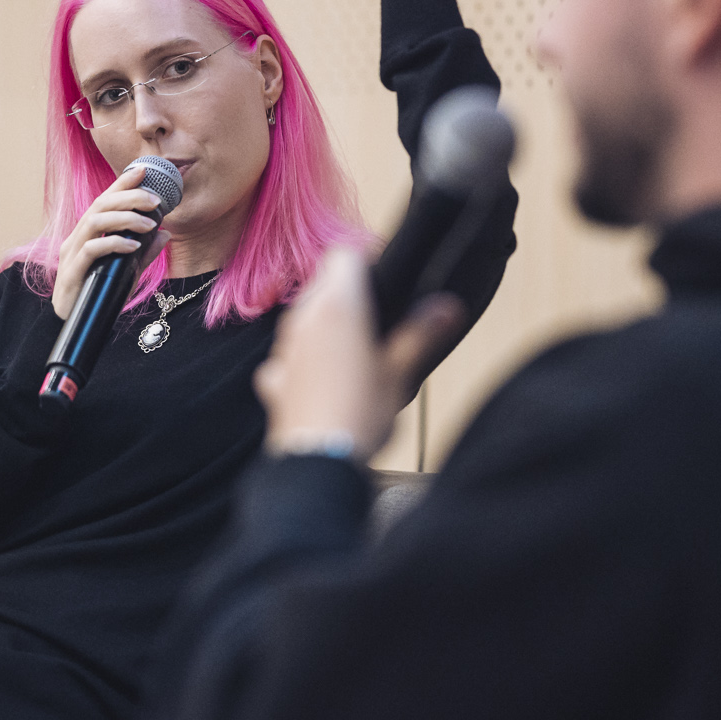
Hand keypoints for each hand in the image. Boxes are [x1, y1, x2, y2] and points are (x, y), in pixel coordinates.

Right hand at [52, 166, 170, 319]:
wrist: (75, 323)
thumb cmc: (98, 293)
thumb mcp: (128, 270)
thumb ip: (145, 252)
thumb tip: (166, 234)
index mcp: (88, 234)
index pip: (105, 201)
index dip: (122, 183)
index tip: (144, 170)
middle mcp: (77, 238)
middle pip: (100, 205)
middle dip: (129, 197)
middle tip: (156, 200)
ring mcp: (72, 254)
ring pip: (94, 222)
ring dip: (124, 218)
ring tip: (149, 223)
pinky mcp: (72, 272)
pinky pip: (92, 250)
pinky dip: (114, 244)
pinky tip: (133, 246)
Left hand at [254, 245, 462, 458]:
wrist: (319, 463)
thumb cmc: (361, 414)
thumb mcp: (400, 371)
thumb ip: (422, 332)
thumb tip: (448, 305)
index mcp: (338, 306)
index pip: (345, 256)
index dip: (367, 264)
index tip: (385, 284)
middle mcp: (303, 319)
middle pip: (322, 284)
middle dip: (347, 295)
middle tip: (377, 322)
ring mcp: (283, 348)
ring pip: (303, 318)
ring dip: (324, 327)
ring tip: (354, 355)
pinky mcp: (272, 379)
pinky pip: (288, 356)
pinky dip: (303, 361)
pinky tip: (323, 383)